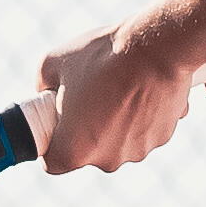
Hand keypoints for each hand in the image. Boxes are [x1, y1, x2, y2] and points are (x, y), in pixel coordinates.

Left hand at [33, 25, 200, 174]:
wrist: (157, 45)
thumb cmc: (102, 56)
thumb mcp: (52, 63)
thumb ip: (42, 86)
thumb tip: (47, 93)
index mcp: (75, 150)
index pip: (53, 161)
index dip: (51, 140)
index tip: (57, 120)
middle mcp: (108, 160)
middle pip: (88, 151)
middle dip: (86, 129)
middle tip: (89, 96)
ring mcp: (139, 150)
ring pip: (119, 140)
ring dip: (116, 122)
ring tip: (118, 87)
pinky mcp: (163, 136)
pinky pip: (144, 128)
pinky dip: (142, 114)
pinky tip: (141, 87)